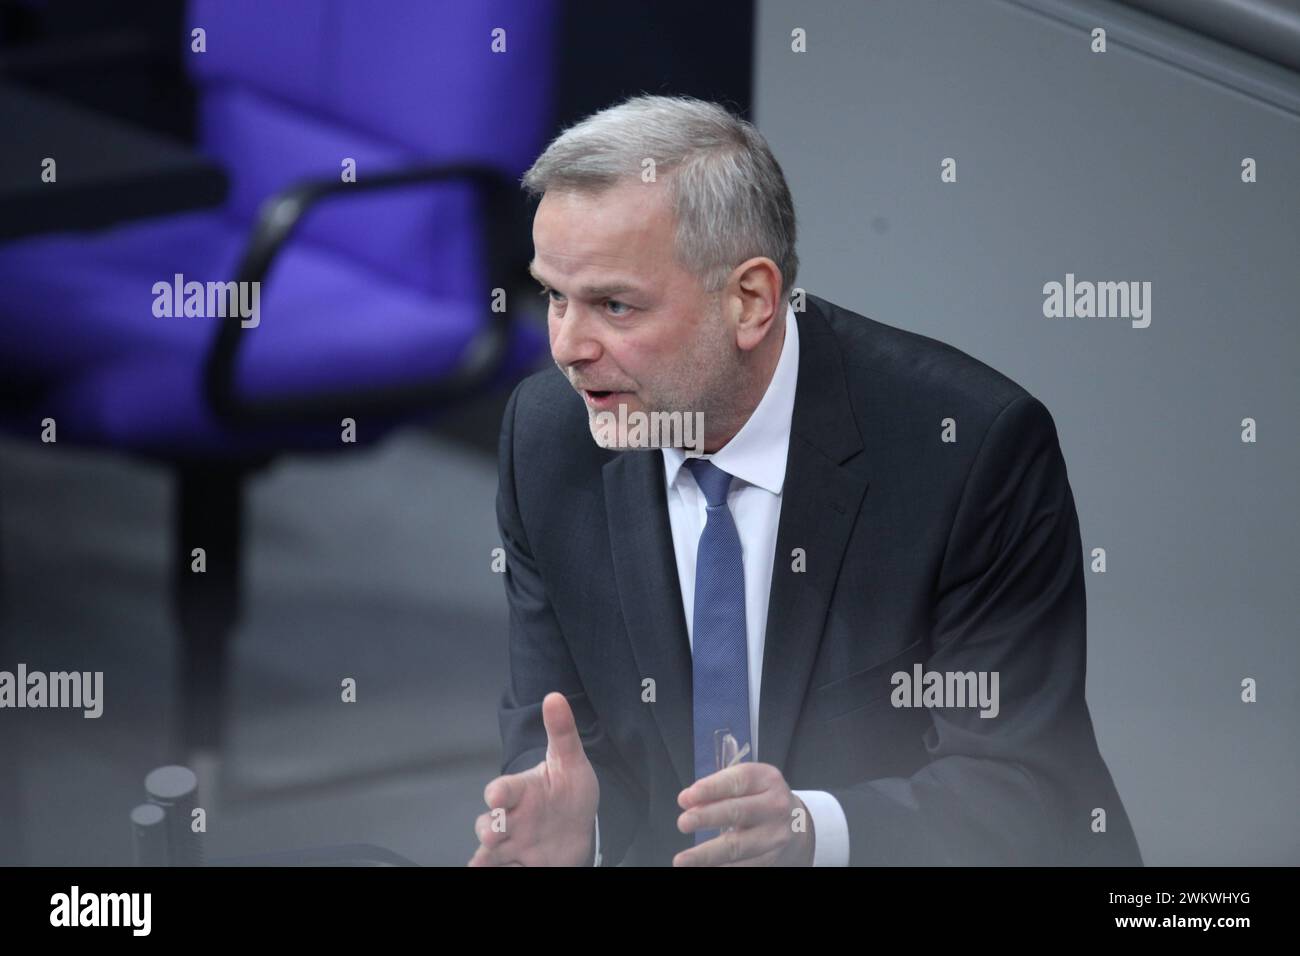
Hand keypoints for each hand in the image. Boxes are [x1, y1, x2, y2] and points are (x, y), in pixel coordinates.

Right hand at [468, 691, 598, 865]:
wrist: (580, 822)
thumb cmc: (569, 789)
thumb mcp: (570, 760)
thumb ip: (562, 731)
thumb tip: (555, 697)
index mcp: (521, 791)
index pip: (503, 789)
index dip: (498, 792)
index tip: (497, 795)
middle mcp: (512, 818)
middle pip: (489, 824)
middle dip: (489, 829)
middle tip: (495, 834)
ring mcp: (515, 844)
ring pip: (490, 853)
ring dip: (486, 857)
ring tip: (482, 864)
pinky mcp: (522, 863)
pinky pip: (506, 871)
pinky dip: (504, 871)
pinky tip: (507, 870)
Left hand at [673, 762, 814, 865]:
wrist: (797, 825)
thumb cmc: (760, 798)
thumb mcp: (747, 784)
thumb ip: (719, 788)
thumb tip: (687, 801)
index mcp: (767, 780)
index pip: (738, 781)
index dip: (711, 788)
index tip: (685, 798)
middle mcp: (775, 806)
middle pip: (738, 812)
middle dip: (707, 817)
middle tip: (683, 823)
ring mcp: (775, 836)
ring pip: (738, 847)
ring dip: (706, 855)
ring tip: (682, 860)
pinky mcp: (771, 860)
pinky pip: (741, 866)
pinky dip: (719, 868)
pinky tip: (700, 869)